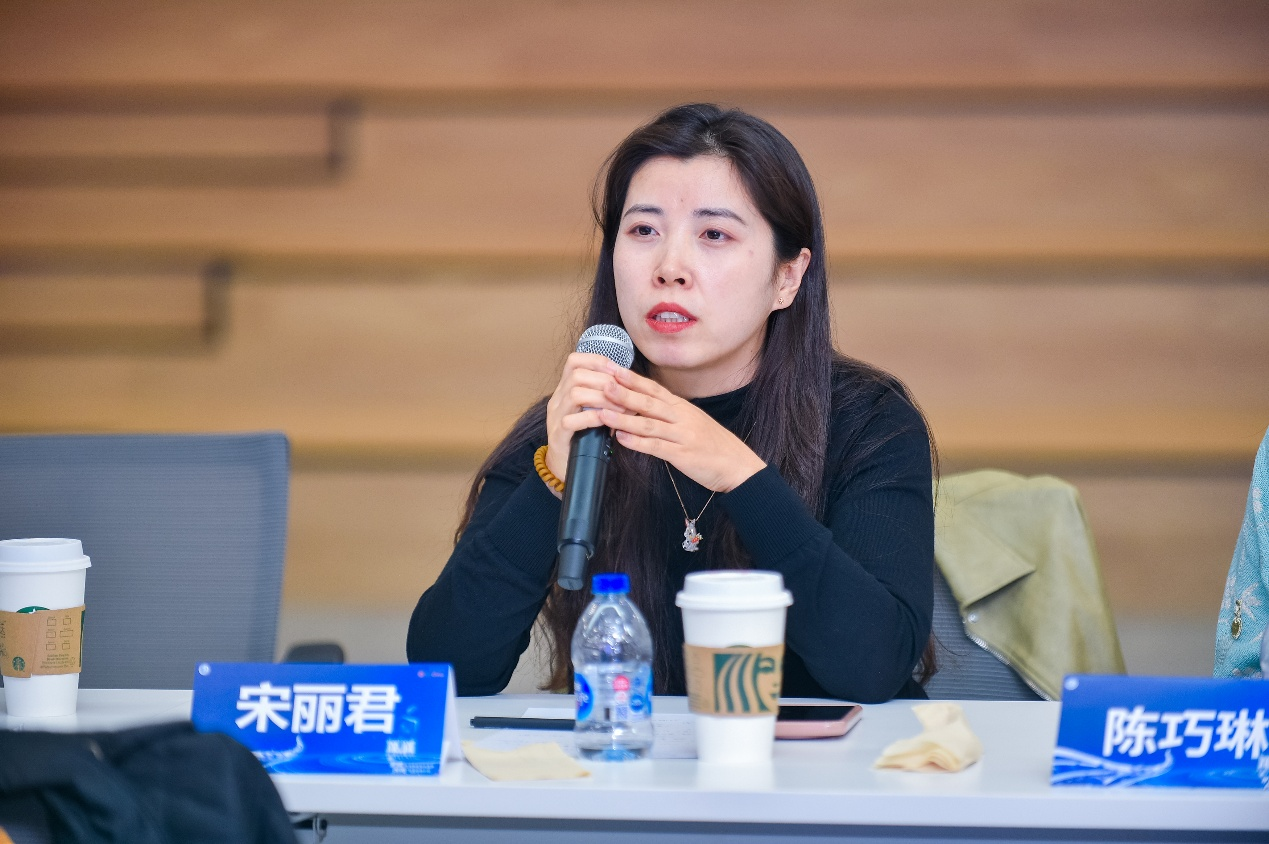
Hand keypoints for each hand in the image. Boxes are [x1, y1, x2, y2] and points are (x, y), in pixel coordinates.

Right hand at [543, 353, 627, 480]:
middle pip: (576, 375)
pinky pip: (572, 421)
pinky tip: (608, 421)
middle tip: (626, 394)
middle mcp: (557, 399)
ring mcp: (555, 417)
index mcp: (565, 389)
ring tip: (621, 408)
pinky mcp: (558, 436)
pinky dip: (593, 418)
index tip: (618, 371)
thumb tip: (631, 383)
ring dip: (603, 398)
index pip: (574, 361)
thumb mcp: (594, 410)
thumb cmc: (586, 436)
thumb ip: (605, 396)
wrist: (566, 466)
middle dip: (605, 381)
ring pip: (575, 394)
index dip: (597, 361)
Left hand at [598, 368, 765, 491]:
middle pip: (649, 402)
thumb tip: (641, 406)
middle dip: (624, 392)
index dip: (632, 379)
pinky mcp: (683, 455)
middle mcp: (682, 417)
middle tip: (602, 383)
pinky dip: (638, 443)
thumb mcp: (692, 422)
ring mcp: (682, 435)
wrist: (738, 464)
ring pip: (649, 424)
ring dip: (624, 418)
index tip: (612, 369)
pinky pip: (657, 447)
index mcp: (682, 407)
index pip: (653, 389)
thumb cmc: (712, 444)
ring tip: (603, 413)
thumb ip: (668, 414)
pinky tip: (622, 439)